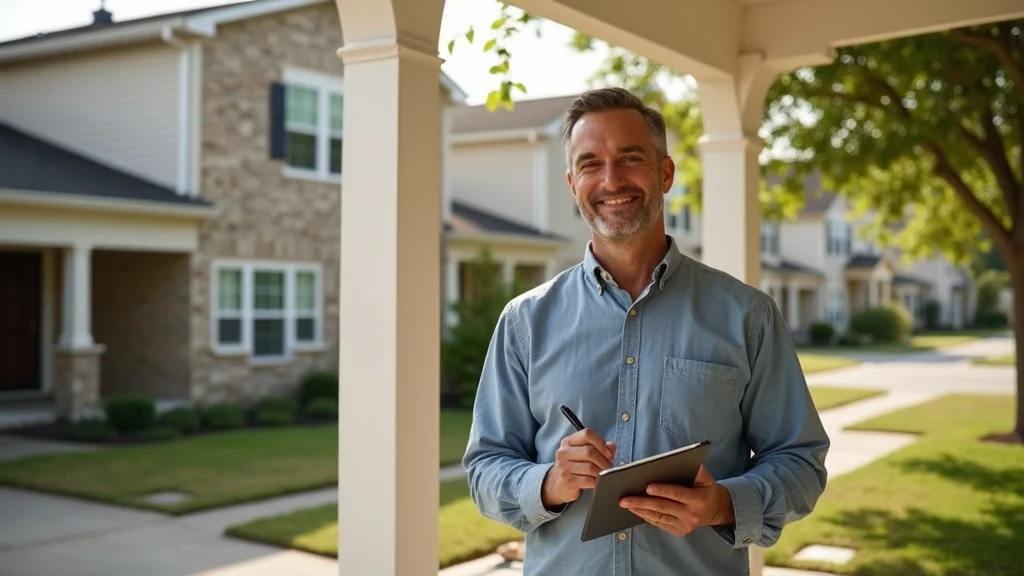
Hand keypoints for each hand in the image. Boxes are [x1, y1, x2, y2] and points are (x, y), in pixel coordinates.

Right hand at [541, 428, 615, 508]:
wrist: (557, 484)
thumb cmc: (574, 466)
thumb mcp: (584, 453)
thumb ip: (599, 447)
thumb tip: (612, 446)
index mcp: (569, 441)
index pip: (587, 434)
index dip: (601, 442)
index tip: (608, 453)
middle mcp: (564, 452)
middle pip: (590, 451)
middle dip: (604, 460)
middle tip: (609, 467)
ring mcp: (563, 467)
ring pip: (590, 467)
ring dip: (602, 472)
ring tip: (604, 475)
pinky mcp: (567, 480)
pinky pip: (588, 480)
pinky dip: (597, 482)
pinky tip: (598, 482)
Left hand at [618, 465, 733, 536]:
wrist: (714, 511)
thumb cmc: (705, 489)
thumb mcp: (706, 478)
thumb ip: (696, 469)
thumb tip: (681, 458)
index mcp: (698, 499)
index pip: (677, 494)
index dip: (662, 490)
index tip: (647, 487)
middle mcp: (691, 515)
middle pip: (663, 507)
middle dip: (641, 502)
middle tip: (624, 499)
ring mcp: (684, 525)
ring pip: (658, 517)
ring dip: (640, 510)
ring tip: (625, 504)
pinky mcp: (679, 532)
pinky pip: (659, 523)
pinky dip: (645, 516)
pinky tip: (634, 510)